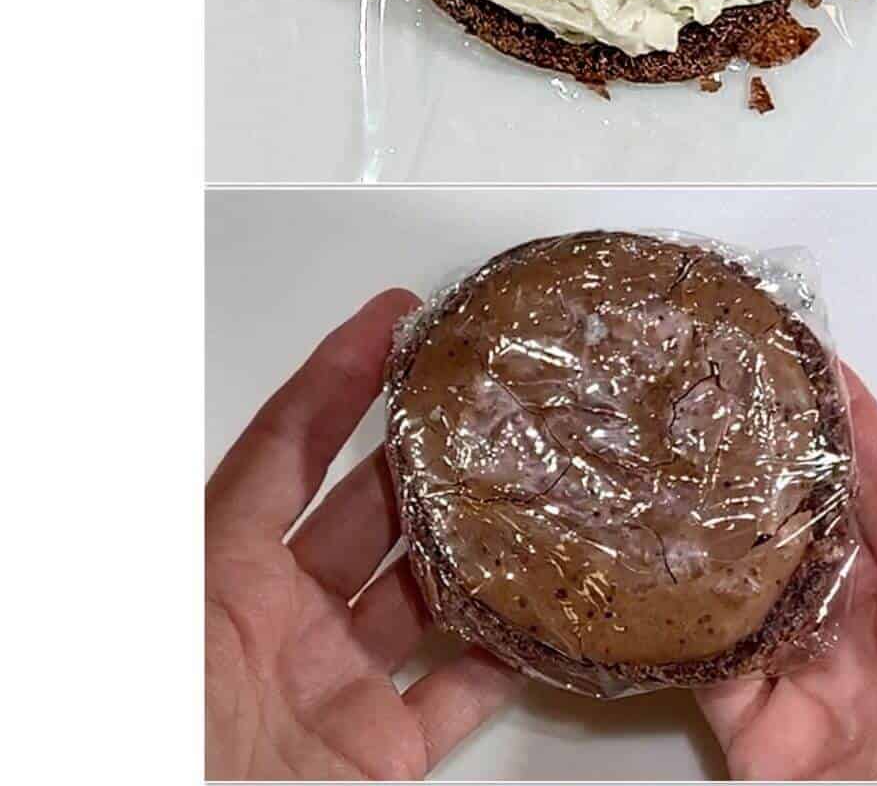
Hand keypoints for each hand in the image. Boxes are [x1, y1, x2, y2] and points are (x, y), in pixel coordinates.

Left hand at [205, 290, 521, 780]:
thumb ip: (214, 536)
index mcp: (213, 573)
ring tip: (531, 491)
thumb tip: (166, 432)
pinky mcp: (373, 753)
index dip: (337, 375)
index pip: (286, 444)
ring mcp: (330, 683)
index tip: (391, 319)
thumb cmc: (149, 748)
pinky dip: (498, 655)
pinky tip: (540, 614)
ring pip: (420, 589)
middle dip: (427, 451)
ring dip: (474, 545)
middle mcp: (278, 617)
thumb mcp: (167, 623)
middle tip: (490, 400)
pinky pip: (451, 692)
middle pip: (369, 506)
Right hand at [696, 365, 876, 780]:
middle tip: (729, 402)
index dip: (855, 425)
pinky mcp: (764, 738)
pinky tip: (657, 568)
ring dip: (719, 533)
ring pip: (751, 586)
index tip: (816, 366)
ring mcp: (818, 685)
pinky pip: (709, 665)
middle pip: (812, 528)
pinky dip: (679, 620)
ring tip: (683, 466)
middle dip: (772, 466)